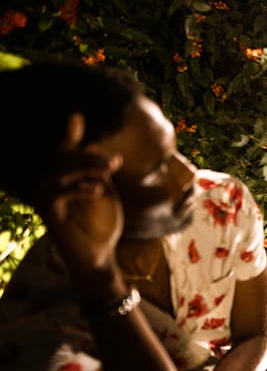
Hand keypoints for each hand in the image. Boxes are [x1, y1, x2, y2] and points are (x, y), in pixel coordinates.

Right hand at [33, 114, 123, 273]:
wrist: (98, 255)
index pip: (67, 152)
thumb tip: (94, 145)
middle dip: (91, 157)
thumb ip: (98, 171)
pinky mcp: (48, 212)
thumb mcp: (104, 191)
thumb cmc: (101, 224)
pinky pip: (59, 192)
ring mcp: (46, 197)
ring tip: (111, 169)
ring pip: (61, 172)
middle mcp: (50, 184)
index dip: (70, 135)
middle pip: (65, 160)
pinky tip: (98, 190)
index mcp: (66, 178)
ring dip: (88, 168)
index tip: (76, 115)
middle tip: (115, 161)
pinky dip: (80, 188)